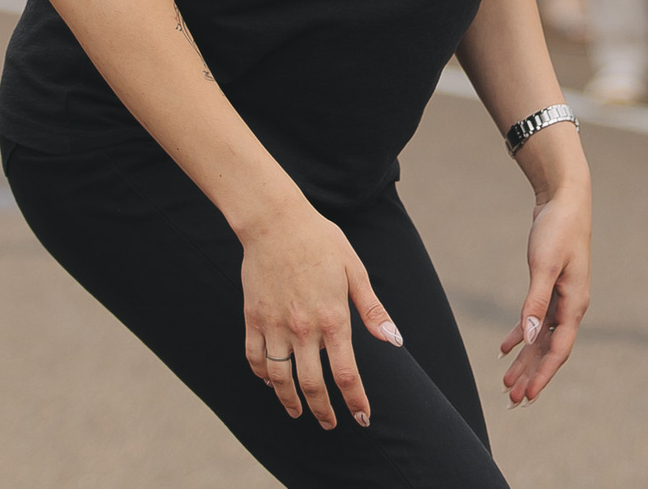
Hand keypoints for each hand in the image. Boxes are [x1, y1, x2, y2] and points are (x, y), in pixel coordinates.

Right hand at [238, 203, 402, 429]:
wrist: (275, 222)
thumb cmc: (320, 242)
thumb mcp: (354, 270)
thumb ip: (372, 309)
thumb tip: (394, 339)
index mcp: (333, 318)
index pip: (346, 373)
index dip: (356, 400)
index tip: (362, 418)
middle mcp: (302, 329)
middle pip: (312, 385)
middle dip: (323, 411)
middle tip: (330, 424)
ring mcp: (274, 325)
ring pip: (280, 379)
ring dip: (290, 401)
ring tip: (298, 412)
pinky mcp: (253, 319)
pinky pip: (255, 358)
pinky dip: (263, 376)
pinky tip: (271, 382)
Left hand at [500, 176, 590, 407]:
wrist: (566, 200)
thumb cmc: (558, 229)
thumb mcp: (545, 265)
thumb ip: (536, 302)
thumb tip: (530, 337)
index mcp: (575, 304)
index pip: (559, 349)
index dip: (543, 375)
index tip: (527, 396)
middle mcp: (571, 305)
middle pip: (549, 350)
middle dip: (531, 375)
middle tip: (511, 400)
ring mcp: (562, 298)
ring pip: (542, 338)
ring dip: (525, 360)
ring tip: (506, 383)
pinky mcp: (552, 287)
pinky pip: (537, 320)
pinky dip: (522, 334)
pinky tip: (505, 348)